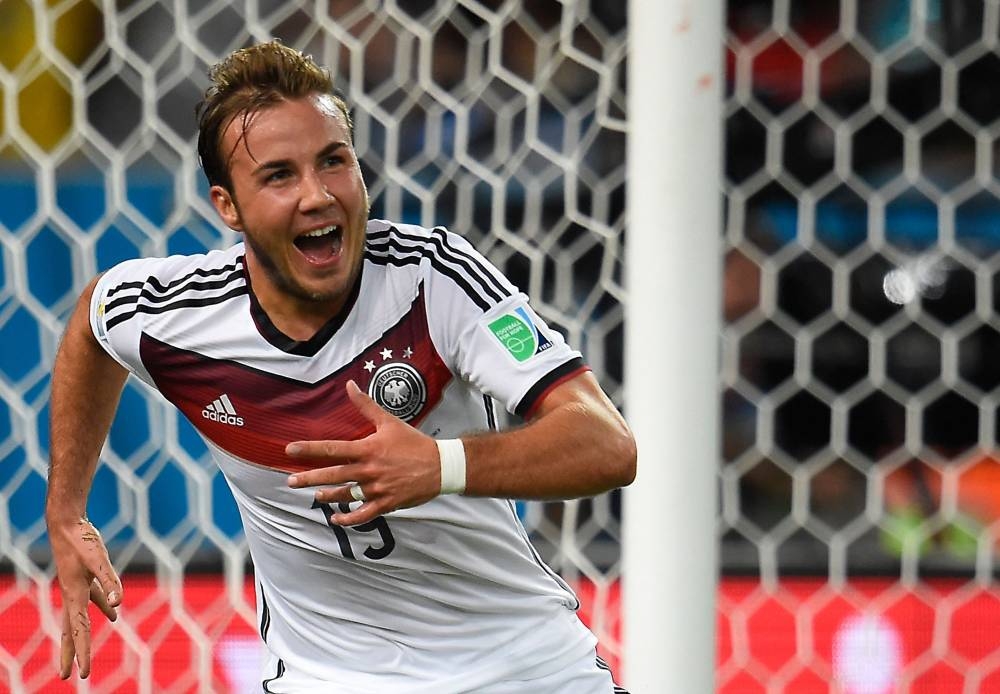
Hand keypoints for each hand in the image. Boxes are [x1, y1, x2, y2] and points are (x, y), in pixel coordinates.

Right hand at [48, 517, 121, 678]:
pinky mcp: (83, 577)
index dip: (82, 653)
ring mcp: (76, 587)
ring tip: (86, 654)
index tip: (82, 674)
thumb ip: (110, 582)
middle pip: (71, 631)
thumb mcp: (99, 560)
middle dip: (72, 653)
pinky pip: (92, 599)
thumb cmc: (82, 540)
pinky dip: (101, 608)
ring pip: (79, 618)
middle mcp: (72, 595)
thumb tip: (118, 604)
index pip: (79, 630)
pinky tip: (112, 614)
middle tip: (70, 676)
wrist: (66, 522)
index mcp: (74, 595)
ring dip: (83, 635)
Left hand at [286, 380, 440, 524]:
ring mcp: (377, 489)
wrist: (440, 466)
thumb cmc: (414, 442)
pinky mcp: (386, 503)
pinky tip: (336, 518)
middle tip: (291, 481)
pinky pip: (363, 514)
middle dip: (309, 478)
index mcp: (368, 449)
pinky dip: (348, 518)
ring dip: (328, 496)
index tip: (290, 450)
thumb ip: (366, 406)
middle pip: (333, 475)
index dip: (309, 450)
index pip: (332, 449)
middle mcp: (369, 470)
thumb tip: (349, 386)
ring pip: (346, 495)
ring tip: (315, 495)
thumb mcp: (389, 421)